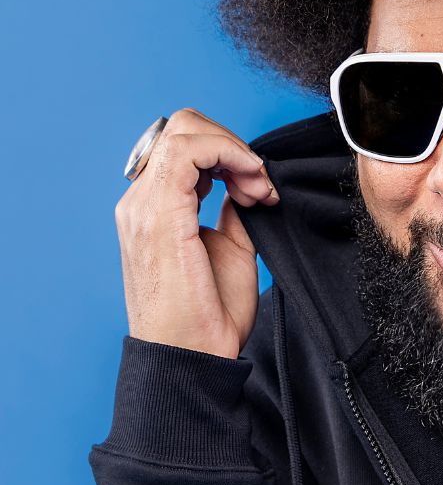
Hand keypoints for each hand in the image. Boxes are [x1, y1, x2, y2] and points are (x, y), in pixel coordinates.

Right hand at [114, 108, 278, 358]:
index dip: (229, 154)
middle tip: (261, 185)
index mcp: (153, 209)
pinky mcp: (158, 213)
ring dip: (235, 150)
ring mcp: (143, 205)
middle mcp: (140, 202)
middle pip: (182, 128)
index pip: (184, 147)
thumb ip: (231, 209)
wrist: (194, 357)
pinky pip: (189, 151)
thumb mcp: (230, 248)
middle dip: (232, 144)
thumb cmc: (209, 315)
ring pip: (185, 130)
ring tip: (259, 189)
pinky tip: (252, 186)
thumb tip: (246, 183)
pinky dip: (230, 155)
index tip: (261, 188)